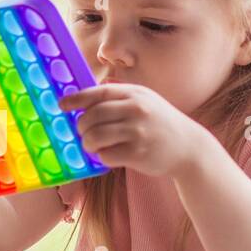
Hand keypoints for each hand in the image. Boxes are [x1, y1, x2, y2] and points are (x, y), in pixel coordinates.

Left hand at [58, 83, 206, 178]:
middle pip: (91, 116)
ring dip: (88, 144)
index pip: (98, 93)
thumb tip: (84, 98)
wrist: (189, 147)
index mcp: (135, 94)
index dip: (76, 99)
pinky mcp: (138, 153)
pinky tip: (109, 155)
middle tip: (82, 133)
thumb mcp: (144, 101)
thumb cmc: (159, 124)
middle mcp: (136, 110)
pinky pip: (106, 155)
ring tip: (92, 146)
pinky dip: (102, 157)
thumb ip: (119, 97)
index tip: (61, 106)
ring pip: (95, 137)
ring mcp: (138, 131)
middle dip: (80, 127)